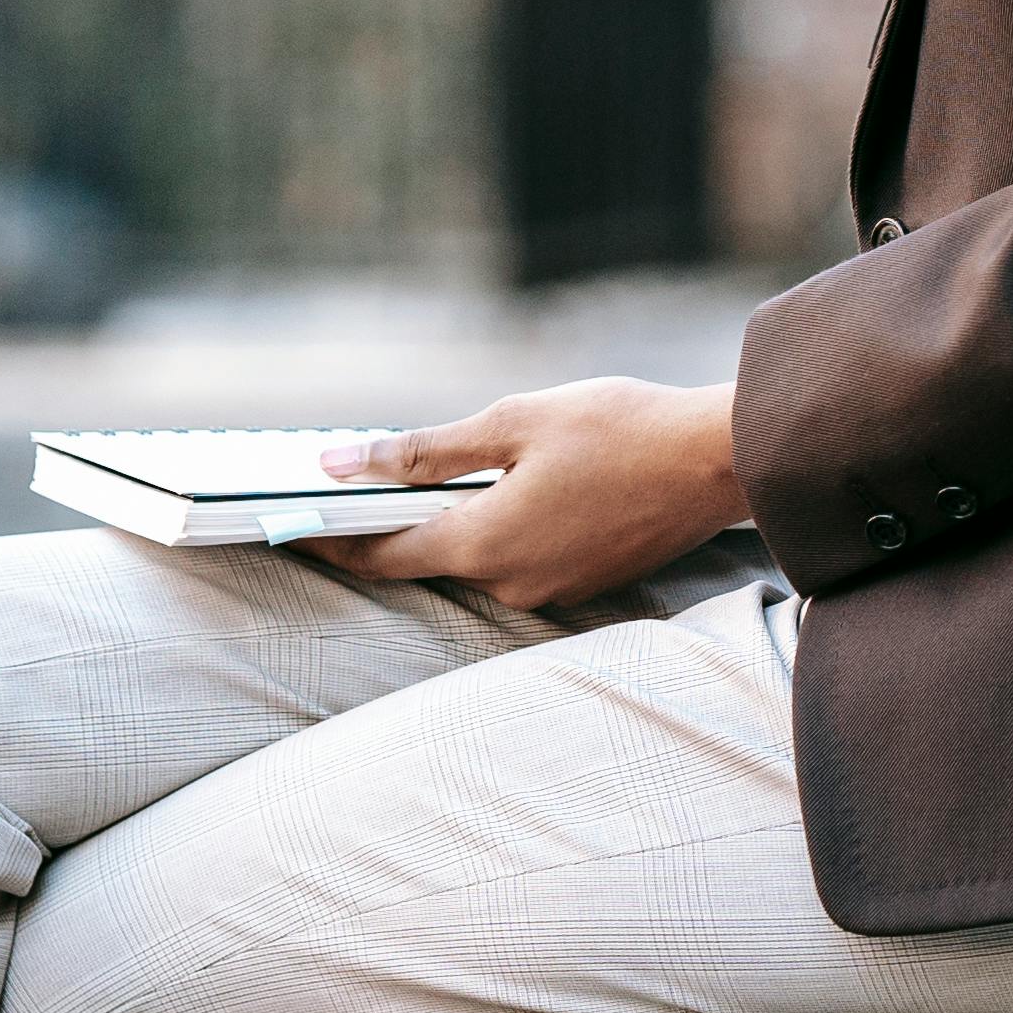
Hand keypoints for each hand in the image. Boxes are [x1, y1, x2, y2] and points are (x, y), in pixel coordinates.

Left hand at [301, 379, 745, 616]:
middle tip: (359, 484)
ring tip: (438, 476)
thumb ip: (423, 450)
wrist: (723, 459)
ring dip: (455, 523)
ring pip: (480, 557)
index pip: (383, 557)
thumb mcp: (513, 422)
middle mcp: (513, 583)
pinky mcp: (587, 582)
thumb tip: (342, 464)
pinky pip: (522, 559)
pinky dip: (503, 528)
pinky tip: (514, 487)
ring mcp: (554, 590)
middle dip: (394, 525)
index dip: (331, 543)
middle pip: (431, 558)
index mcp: (485, 544)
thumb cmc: (622, 429)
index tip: (288, 529)